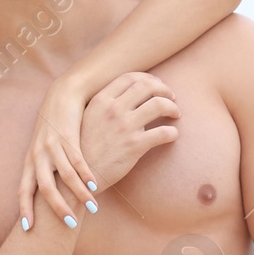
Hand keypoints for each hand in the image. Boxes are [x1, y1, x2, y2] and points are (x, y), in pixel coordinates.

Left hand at [17, 79, 97, 230]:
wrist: (63, 95)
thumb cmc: (55, 126)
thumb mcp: (45, 149)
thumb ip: (47, 170)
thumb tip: (52, 195)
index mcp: (30, 161)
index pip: (23, 190)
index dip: (25, 209)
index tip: (28, 229)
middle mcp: (38, 155)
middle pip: (44, 187)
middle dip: (56, 208)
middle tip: (69, 224)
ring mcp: (52, 145)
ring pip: (64, 175)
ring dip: (78, 192)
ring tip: (91, 207)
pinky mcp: (68, 135)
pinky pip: (77, 158)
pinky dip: (86, 172)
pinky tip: (95, 183)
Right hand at [78, 72, 179, 192]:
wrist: (77, 176)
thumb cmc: (83, 149)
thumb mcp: (87, 119)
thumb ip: (104, 106)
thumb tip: (127, 99)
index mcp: (100, 100)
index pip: (130, 78)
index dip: (148, 79)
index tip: (156, 85)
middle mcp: (113, 109)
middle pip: (147, 86)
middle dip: (164, 89)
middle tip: (171, 97)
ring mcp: (124, 127)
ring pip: (159, 105)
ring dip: (172, 107)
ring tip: (175, 114)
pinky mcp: (134, 146)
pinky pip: (163, 132)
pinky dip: (173, 132)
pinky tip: (172, 135)